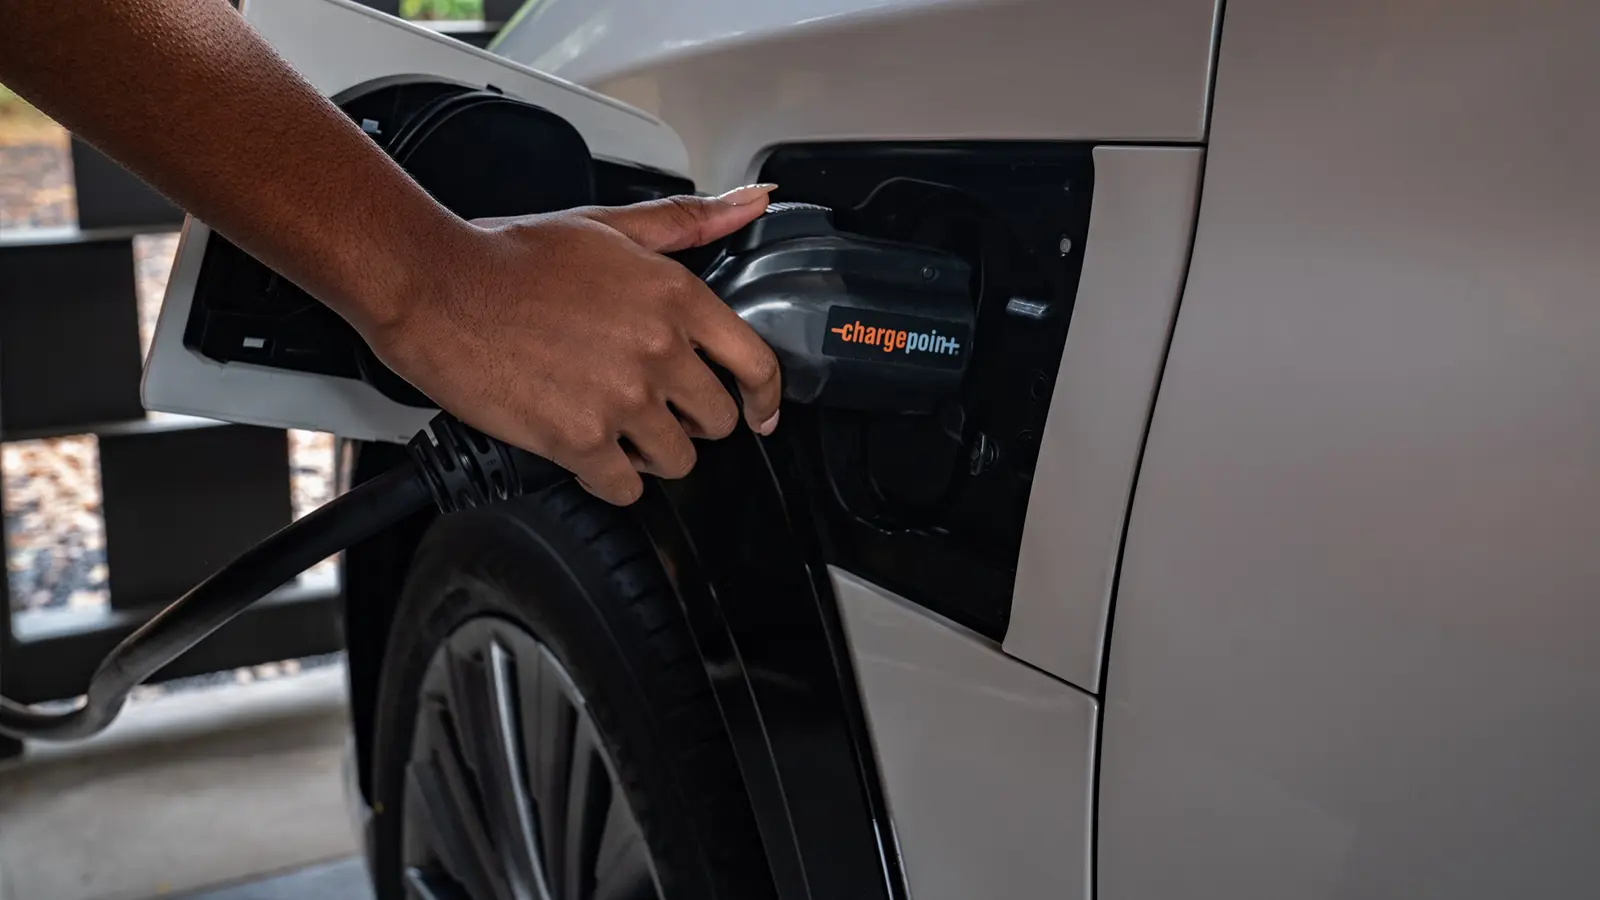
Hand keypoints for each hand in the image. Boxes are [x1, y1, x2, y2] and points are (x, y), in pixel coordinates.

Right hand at [366, 185, 782, 504]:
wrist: (436, 286)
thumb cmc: (510, 254)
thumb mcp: (609, 226)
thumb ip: (688, 222)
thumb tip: (752, 204)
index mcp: (675, 296)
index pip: (756, 365)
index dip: (764, 398)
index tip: (760, 414)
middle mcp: (659, 350)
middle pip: (716, 422)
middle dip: (689, 422)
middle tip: (654, 410)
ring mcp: (623, 399)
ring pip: (676, 462)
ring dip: (649, 454)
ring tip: (614, 429)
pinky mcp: (581, 440)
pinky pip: (624, 488)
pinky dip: (607, 479)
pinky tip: (586, 455)